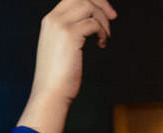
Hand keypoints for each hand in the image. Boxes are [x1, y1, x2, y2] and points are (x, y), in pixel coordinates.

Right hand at [19, 0, 114, 132]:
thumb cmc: (58, 77)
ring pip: (89, 7)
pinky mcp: (70, 35)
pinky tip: (101, 45)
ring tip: (105, 37)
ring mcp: (60, 26)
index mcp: (50, 20)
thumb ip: (71, 32)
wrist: (50, 94)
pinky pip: (94, 23)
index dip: (92, 1)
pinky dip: (102, 32)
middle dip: (101, 3)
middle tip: (113, 17)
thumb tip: (92, 23)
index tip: (106, 13)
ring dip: (103, 21)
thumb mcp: (61, 49)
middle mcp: (53, 19)